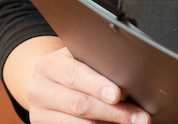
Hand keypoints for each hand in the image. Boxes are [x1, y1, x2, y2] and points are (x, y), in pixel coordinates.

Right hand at [4, 36, 148, 123]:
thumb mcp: (77, 60)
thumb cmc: (71, 69)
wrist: (43, 85)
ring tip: (130, 123)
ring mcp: (39, 112)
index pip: (75, 75)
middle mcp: (40, 89)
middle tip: (138, 117)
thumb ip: (97, 65)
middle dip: (113, 111)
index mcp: (50, 65)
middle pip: (79, 104)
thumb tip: (129, 78)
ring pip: (78, 123)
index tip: (117, 95)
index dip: (97, 85)